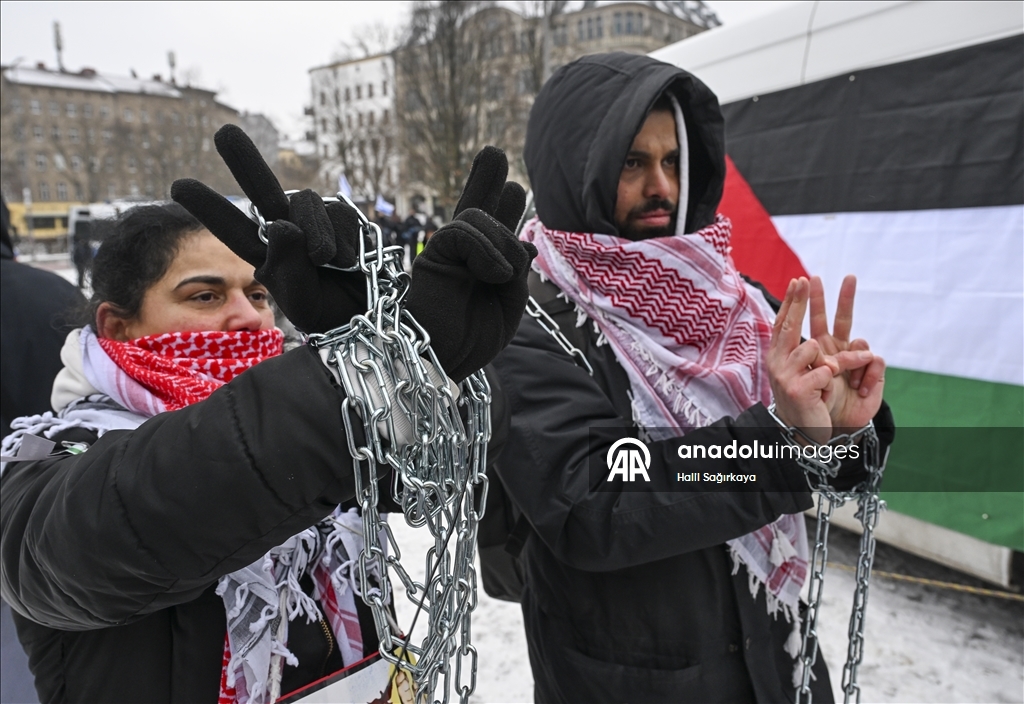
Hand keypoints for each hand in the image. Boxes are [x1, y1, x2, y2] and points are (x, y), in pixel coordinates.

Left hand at [171, 124, 365, 332]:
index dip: (209, 206)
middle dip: (244, 161)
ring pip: (307, 204)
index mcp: (264, 252)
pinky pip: (339, 216)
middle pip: (263, 189)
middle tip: (224, 133)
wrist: (364, 312)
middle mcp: (287, 229)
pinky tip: (349, 261)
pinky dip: (344, 242)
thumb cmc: (327, 310)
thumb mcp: (299, 298)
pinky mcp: (343, 217)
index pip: (233, 227)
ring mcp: (314, 220)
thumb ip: (286, 263)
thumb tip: (283, 224)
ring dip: (318, 236)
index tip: (178, 185)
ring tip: (327, 265)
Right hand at [406, 146, 536, 382]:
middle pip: (474, 207)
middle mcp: (461, 255)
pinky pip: (462, 232)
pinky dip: (485, 250)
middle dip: (485, 180)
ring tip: (503, 276)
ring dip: (501, 243)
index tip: (513, 188)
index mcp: (480, 267)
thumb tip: (523, 241)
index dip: (501, 206)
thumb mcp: (509, 304)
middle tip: (494, 154)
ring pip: (477, 217)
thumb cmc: (471, 341)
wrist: (442, 361)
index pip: (491, 229)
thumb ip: (515, 269)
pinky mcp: (431, 255)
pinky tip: (494, 274)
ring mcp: (445, 252)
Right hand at [767, 278, 838, 443]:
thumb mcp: (825, 375)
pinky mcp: (797, 387)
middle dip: (800, 300)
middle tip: (807, 278)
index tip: (800, 281)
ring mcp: (785, 373)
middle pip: (791, 324)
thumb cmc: (816, 402)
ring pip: (815, 349)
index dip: (793, 302)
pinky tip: (821, 398)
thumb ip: (835, 355)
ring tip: (828, 385)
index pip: (786, 323)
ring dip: (833, 366)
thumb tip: (858, 340)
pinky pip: (826, 371)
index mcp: (783, 356)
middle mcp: (779, 362)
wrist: (806, 434)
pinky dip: (830, 384)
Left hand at [808, 275, 884, 430]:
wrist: (834, 425)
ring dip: (852, 363)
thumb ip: (812, 359)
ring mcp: (858, 358)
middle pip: (844, 318)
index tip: (804, 279)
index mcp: (820, 347)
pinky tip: (860, 390)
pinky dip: (866, 377)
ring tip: (847, 384)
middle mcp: (839, 348)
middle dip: (846, 297)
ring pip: (861, 342)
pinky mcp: (875, 371)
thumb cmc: (817, 401)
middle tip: (849, 276)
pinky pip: (873, 362)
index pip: (816, 319)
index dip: (812, 300)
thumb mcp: (806, 379)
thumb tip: (824, 343)